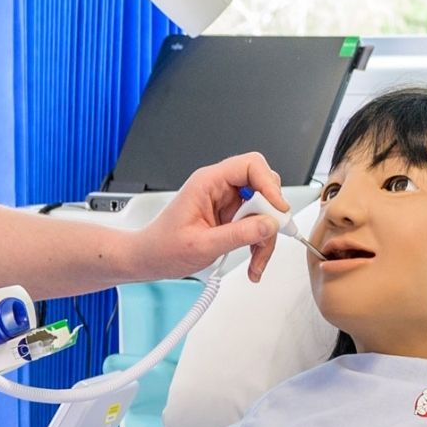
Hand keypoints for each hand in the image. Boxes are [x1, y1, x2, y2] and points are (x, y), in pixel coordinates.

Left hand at [132, 153, 289, 282]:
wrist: (149, 259)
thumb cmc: (163, 248)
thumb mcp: (202, 245)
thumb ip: (238, 234)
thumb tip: (269, 224)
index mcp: (207, 182)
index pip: (250, 165)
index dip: (268, 184)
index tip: (277, 209)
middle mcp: (219, 187)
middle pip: (263, 187)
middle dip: (270, 216)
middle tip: (266, 238)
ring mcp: (226, 202)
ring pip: (264, 209)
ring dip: (266, 236)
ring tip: (256, 261)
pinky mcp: (231, 216)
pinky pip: (257, 223)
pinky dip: (259, 242)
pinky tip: (253, 260)